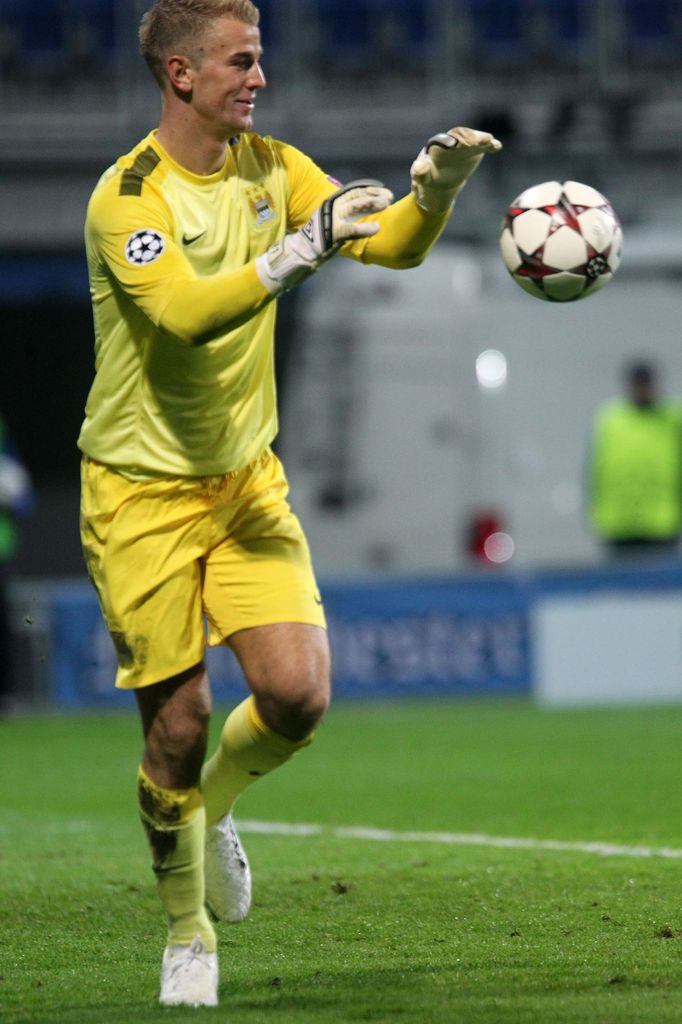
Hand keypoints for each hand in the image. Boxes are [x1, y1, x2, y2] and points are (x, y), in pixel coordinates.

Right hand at [255, 179, 393, 294]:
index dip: (371, 190)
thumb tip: (369, 206)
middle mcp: (332, 206)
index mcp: (333, 201)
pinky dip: (364, 228)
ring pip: (355, 207)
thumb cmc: (322, 237)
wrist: (303, 251)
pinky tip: (376, 228)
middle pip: (356, 196)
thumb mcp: (335, 219)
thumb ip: (349, 212)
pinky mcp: (332, 233)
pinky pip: (351, 229)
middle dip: (374, 195)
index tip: (386, 192)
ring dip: (371, 204)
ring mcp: (331, 219)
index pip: (355, 191)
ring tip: (385, 205)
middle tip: (389, 198)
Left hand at [410, 127, 501, 213]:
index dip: (450, 141)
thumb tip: (418, 168)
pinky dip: (490, 145)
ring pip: (474, 139)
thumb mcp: (421, 177)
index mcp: (437, 145)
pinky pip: (483, 146)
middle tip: (477, 141)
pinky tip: (497, 146)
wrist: (440, 183)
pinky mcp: (475, 151)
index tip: (454, 144)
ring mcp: (465, 145)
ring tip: (490, 141)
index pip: (444, 140)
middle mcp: (452, 140)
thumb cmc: (428, 179)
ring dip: (481, 139)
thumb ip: (420, 172)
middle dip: (469, 137)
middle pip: (462, 136)